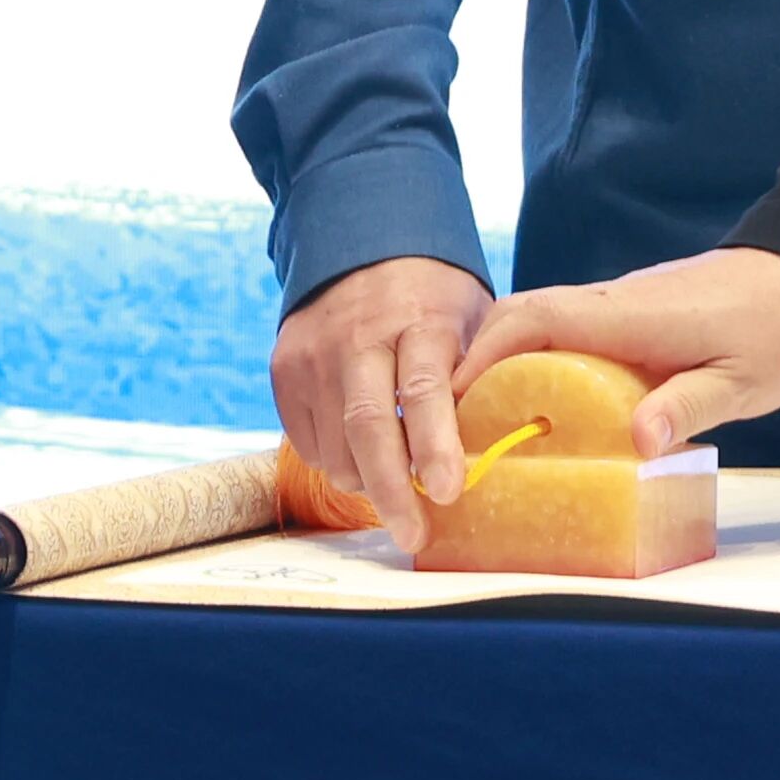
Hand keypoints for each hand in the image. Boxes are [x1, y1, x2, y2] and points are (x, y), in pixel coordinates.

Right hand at [269, 254, 491, 555]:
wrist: (360, 243)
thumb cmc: (433, 296)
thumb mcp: (470, 318)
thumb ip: (477, 376)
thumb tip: (495, 449)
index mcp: (418, 321)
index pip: (424, 390)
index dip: (435, 445)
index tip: (448, 492)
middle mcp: (358, 339)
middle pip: (368, 428)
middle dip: (392, 491)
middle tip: (414, 535)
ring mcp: (314, 355)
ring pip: (334, 446)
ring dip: (366, 481)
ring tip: (396, 491)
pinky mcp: (284, 371)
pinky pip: (307, 442)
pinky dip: (337, 462)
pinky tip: (362, 458)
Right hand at [463, 246, 779, 458]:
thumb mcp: (744, 383)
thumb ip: (688, 407)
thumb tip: (638, 442)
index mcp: (633, 315)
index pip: (539, 320)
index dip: (488, 356)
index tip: (452, 401)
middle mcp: (615, 302)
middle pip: (523, 316)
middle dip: (477, 361)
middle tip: (452, 423)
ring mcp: (620, 304)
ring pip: (541, 321)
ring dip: (503, 361)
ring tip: (480, 422)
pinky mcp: (630, 313)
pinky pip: (566, 331)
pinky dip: (535, 359)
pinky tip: (534, 403)